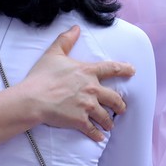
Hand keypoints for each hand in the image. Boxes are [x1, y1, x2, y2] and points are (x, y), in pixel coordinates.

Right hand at [19, 25, 135, 141]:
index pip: (112, 69)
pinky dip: (97, 135)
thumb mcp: (54, 53)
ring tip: (109, 125)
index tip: (133, 71)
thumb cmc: (42, 76)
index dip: (125, 69)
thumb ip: (66, 40)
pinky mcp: (80, 120)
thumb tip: (75, 28)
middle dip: (120, 105)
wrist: (33, 98)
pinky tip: (99, 138)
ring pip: (106, 116)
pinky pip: (93, 130)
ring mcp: (87, 106)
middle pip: (114, 98)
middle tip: (122, 108)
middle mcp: (92, 89)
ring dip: (109, 122)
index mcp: (88, 72)